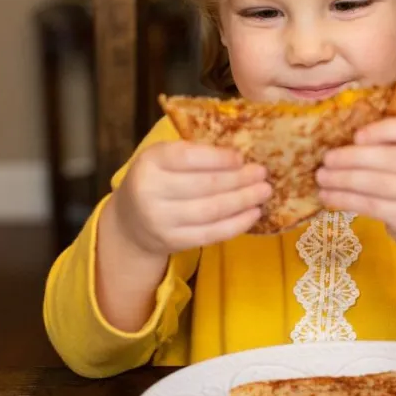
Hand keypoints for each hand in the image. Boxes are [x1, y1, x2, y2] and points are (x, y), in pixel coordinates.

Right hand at [111, 141, 271, 256]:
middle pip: (205, 185)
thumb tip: (241, 156)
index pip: (188, 157)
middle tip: (263, 174)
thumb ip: (194, 154)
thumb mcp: (164, 158)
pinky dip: (237, 224)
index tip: (242, 158)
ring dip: (244, 200)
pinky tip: (254, 213)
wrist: (131, 222)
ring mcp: (161, 220)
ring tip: (263, 192)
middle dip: (240, 179)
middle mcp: (151, 191)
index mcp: (150, 162)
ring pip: (212, 210)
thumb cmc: (158, 180)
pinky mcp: (174, 242)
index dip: (219, 158)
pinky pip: (212, 234)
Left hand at [316, 114, 395, 254]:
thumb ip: (395, 139)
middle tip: (327, 158)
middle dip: (354, 158)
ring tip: (322, 177)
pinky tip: (329, 196)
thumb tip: (346, 126)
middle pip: (392, 159)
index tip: (356, 135)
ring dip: (344, 180)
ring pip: (378, 185)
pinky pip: (373, 206)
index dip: (383, 130)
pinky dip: (347, 200)